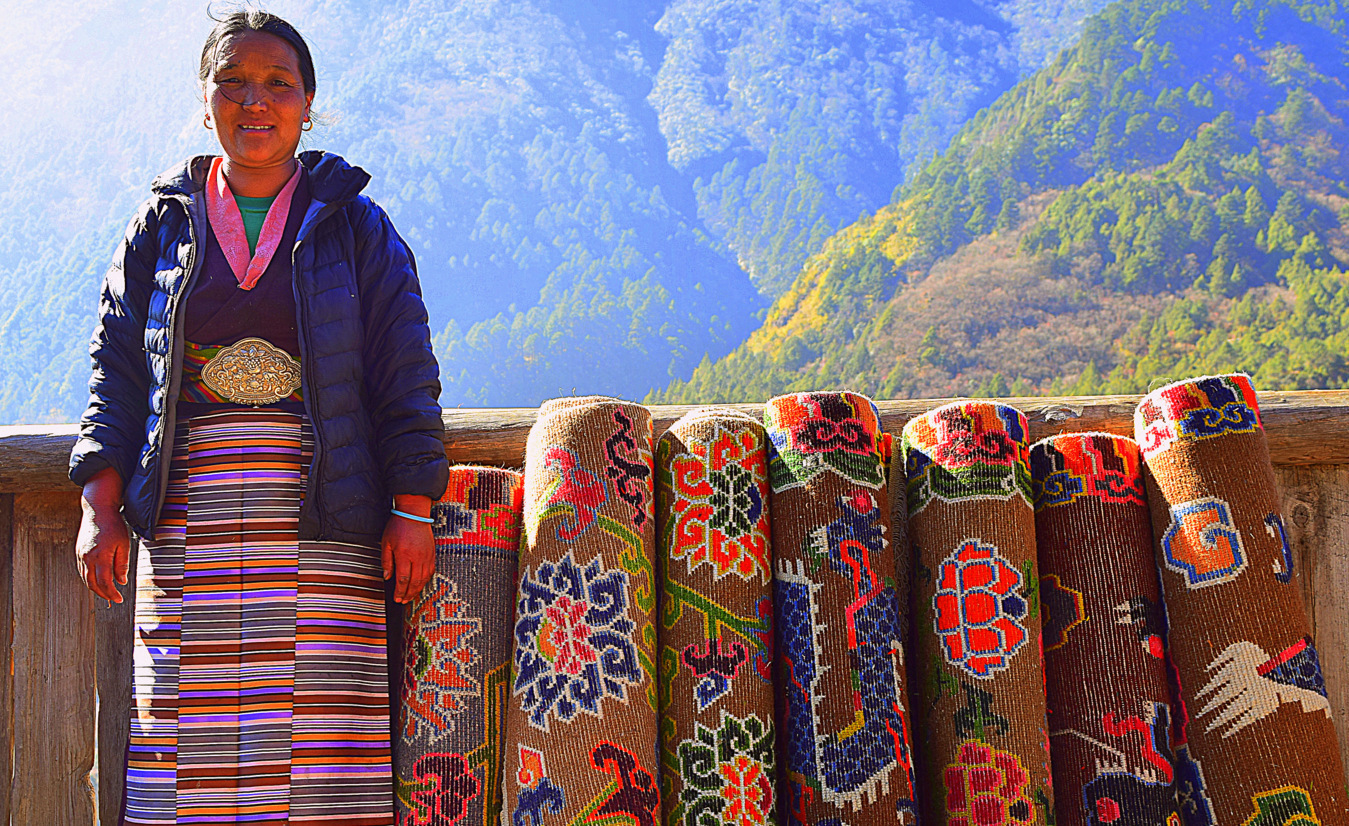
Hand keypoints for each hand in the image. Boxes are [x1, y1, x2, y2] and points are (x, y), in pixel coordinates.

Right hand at [75, 467, 129, 603]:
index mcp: (100, 556)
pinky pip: (82, 571)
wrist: (97, 511)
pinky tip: (97, 581)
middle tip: (113, 598)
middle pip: (92, 584)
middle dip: (103, 594)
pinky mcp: (78, 552)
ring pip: (85, 579)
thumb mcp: (124, 544)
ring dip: (95, 588)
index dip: (111, 593)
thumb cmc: (114, 526)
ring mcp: (81, 555)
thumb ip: (121, 564)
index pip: (104, 582)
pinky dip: (89, 579)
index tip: (119, 599)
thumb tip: (122, 581)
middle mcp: (87, 558)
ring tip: (106, 592)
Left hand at [382, 495, 434, 602]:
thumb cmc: (398, 526)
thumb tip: (387, 576)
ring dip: (417, 589)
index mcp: (404, 555)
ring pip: (424, 578)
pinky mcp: (432, 553)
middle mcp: (417, 557)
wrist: (414, 514)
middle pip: (415, 582)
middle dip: (409, 594)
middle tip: (403, 601)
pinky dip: (426, 580)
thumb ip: (386, 561)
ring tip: (411, 596)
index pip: (403, 579)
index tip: (397, 598)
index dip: (400, 591)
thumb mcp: (386, 542)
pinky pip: (431, 570)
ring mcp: (427, 556)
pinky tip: (420, 584)